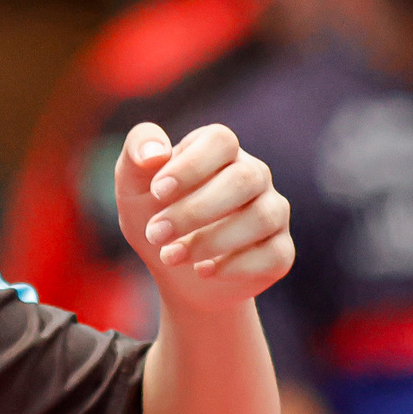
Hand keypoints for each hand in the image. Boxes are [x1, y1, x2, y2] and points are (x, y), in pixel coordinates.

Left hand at [115, 121, 293, 313]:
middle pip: (244, 179)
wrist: (173, 273)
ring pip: (262, 217)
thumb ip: (135, 153)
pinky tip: (203, 270)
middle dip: (195, 210)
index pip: (221, 140)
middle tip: (156, 234)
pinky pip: (273, 254)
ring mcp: (272, 211)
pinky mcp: (280, 251)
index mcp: (219, 150)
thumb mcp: (132, 185)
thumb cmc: (152, 217)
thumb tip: (153, 154)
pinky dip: (234, 265)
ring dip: (211, 241)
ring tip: (171, 256)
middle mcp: (253, 175)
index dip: (191, 165)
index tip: (157, 192)